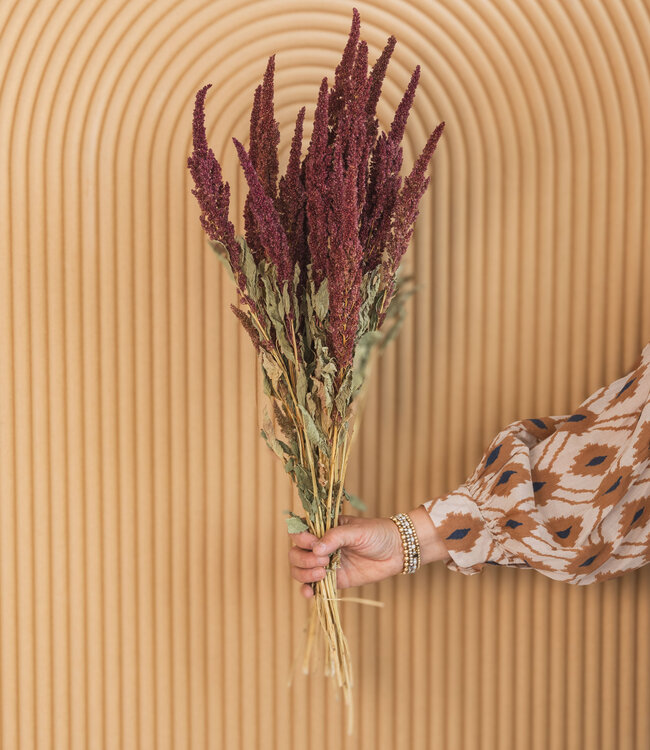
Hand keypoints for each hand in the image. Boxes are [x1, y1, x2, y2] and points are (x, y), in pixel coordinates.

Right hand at [287, 514, 404, 598]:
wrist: (397, 551)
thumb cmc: (377, 533)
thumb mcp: (356, 531)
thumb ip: (336, 537)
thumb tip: (316, 549)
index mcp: (323, 528)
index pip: (299, 531)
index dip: (300, 538)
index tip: (314, 543)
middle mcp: (320, 545)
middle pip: (295, 553)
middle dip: (304, 559)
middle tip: (324, 561)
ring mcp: (325, 564)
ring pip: (300, 570)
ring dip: (304, 574)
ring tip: (323, 574)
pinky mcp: (334, 580)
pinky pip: (313, 586)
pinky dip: (307, 590)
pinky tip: (309, 593)